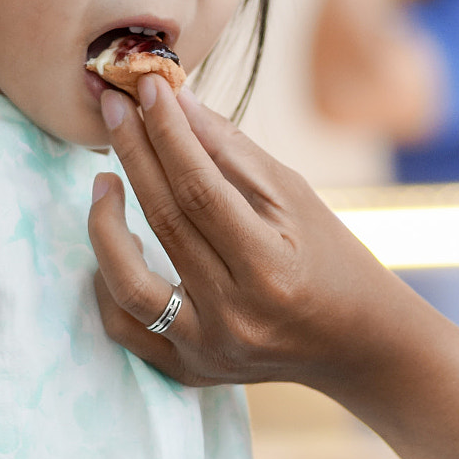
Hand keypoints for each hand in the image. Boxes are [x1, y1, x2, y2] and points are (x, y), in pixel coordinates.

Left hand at [87, 76, 433, 392]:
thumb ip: (230, 151)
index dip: (168, 132)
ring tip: (102, 180)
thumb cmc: (331, 257)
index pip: (201, 188)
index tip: (146, 87)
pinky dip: (108, 281)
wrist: (355, 342)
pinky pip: (125, 327)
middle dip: (133, 153)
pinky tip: (116, 242)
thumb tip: (174, 101)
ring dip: (104, 225)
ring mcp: (208, 349)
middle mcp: (236, 314)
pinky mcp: (189, 370)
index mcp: (272, 267)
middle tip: (113, 106)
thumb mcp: (294, 196)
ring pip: (128, 285)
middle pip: (165, 222)